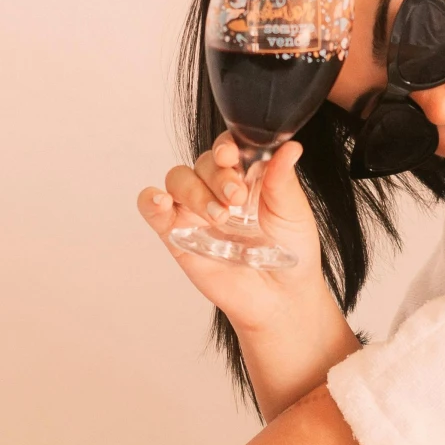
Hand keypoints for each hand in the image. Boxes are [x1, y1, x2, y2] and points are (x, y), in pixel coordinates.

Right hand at [138, 136, 325, 335]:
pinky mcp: (177, 235)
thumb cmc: (291, 251)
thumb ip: (283, 179)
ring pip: (178, 180)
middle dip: (217, 176)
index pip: (227, 147)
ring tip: (219, 217)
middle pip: (202, 162)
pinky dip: (151, 200)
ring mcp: (195, 211)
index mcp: (246, 175)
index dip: (226, 147)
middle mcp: (217, 188)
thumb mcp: (293, 212)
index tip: (232, 156)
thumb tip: (291, 147)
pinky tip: (162, 202)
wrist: (280, 297)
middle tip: (237, 199)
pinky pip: (153, 210)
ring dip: (194, 192)